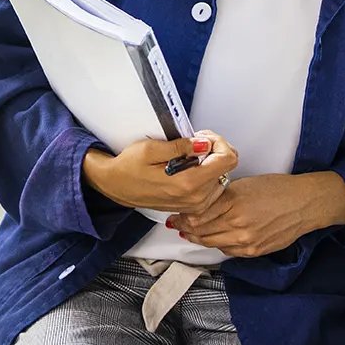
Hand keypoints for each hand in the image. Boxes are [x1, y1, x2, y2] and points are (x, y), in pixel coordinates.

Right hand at [82, 130, 237, 213]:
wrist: (116, 185)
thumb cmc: (129, 167)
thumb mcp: (151, 149)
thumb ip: (181, 146)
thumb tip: (204, 144)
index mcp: (188, 183)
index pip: (228, 160)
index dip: (219, 143)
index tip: (203, 137)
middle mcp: (195, 198)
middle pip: (227, 168)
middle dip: (214, 150)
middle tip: (193, 142)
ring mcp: (195, 205)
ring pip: (222, 177)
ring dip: (211, 162)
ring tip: (189, 155)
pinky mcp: (192, 207)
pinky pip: (213, 187)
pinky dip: (206, 174)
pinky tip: (189, 167)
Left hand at [167, 173, 320, 257]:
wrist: (304, 204)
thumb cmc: (278, 189)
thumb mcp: (245, 184)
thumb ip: (222, 196)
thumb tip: (203, 203)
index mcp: (233, 202)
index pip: (198, 214)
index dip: (184, 215)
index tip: (177, 212)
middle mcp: (238, 224)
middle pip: (200, 231)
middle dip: (185, 227)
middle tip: (176, 223)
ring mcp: (245, 240)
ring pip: (211, 243)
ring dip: (198, 238)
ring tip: (189, 232)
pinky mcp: (253, 251)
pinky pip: (227, 250)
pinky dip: (216, 244)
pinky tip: (212, 238)